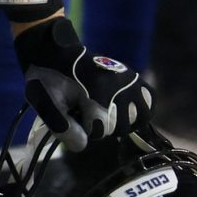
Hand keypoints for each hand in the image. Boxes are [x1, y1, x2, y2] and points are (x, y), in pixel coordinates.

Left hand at [14, 16, 153, 151]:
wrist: (55, 51)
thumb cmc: (48, 78)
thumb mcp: (46, 103)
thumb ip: (63, 128)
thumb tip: (83, 145)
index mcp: (97, 92)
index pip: (100, 130)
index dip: (85, 129)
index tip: (75, 117)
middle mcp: (119, 86)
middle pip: (121, 127)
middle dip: (103, 126)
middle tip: (87, 114)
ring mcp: (128, 80)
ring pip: (140, 117)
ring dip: (123, 121)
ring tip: (106, 113)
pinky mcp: (133, 76)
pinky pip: (150, 99)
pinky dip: (141, 109)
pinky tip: (125, 111)